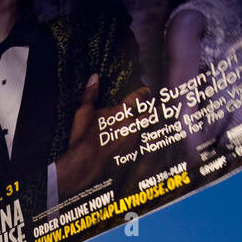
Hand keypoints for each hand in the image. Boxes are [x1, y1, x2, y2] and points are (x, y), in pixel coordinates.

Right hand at [55, 75, 150, 197]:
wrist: (85, 165)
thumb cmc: (83, 137)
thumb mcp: (83, 112)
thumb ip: (90, 93)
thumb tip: (94, 77)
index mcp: (122, 112)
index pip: (139, 98)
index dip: (144, 93)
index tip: (146, 90)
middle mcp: (132, 126)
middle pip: (150, 115)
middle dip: (154, 110)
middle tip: (158, 107)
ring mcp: (134, 142)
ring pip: (148, 131)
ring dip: (149, 127)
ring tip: (152, 124)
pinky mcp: (132, 155)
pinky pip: (142, 146)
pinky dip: (143, 143)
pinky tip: (144, 143)